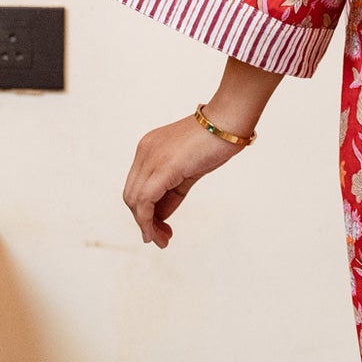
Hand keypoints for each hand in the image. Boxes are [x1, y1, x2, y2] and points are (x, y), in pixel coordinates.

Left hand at [122, 114, 242, 247]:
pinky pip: (145, 201)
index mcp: (148, 148)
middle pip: (132, 195)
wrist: (229, 120)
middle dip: (143, 222)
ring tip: (162, 240)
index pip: (138, 186)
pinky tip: (157, 234)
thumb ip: (173, 190)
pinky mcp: (163, 167)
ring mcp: (150, 158)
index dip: (145, 211)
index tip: (161, 228)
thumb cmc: (216, 140)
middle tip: (161, 239)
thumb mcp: (189, 169)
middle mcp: (144, 152)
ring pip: (135, 201)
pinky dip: (147, 221)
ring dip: (146, 226)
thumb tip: (160, 215)